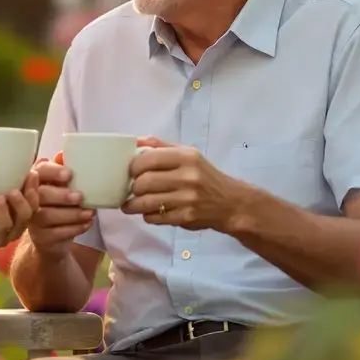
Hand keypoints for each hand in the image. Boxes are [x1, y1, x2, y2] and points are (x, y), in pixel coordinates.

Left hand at [0, 173, 40, 253]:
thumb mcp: (0, 195)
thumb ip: (11, 185)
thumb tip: (22, 163)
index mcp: (22, 217)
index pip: (34, 206)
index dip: (34, 192)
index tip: (32, 175)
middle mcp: (15, 229)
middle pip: (25, 217)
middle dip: (21, 202)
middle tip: (14, 190)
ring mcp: (1, 237)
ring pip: (8, 225)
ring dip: (4, 210)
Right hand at [25, 154, 95, 256]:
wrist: (52, 238)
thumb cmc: (58, 204)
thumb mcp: (61, 186)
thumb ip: (63, 170)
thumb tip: (65, 153)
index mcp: (36, 180)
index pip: (39, 171)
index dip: (52, 172)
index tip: (69, 175)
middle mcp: (29, 199)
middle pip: (40, 195)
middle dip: (61, 195)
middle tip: (80, 196)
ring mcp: (32, 220)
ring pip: (48, 216)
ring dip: (72, 214)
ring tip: (90, 212)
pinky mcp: (40, 238)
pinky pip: (56, 233)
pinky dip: (74, 228)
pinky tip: (87, 223)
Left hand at [121, 137, 253, 230]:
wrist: (231, 203)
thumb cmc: (204, 176)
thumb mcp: (188, 155)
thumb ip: (160, 146)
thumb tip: (134, 141)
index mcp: (186, 157)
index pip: (148, 159)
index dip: (133, 167)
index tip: (130, 172)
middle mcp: (187, 176)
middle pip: (144, 182)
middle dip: (132, 187)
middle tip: (131, 189)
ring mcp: (187, 199)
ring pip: (146, 202)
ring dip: (133, 205)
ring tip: (129, 205)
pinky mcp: (186, 217)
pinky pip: (155, 217)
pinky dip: (147, 215)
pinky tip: (149, 212)